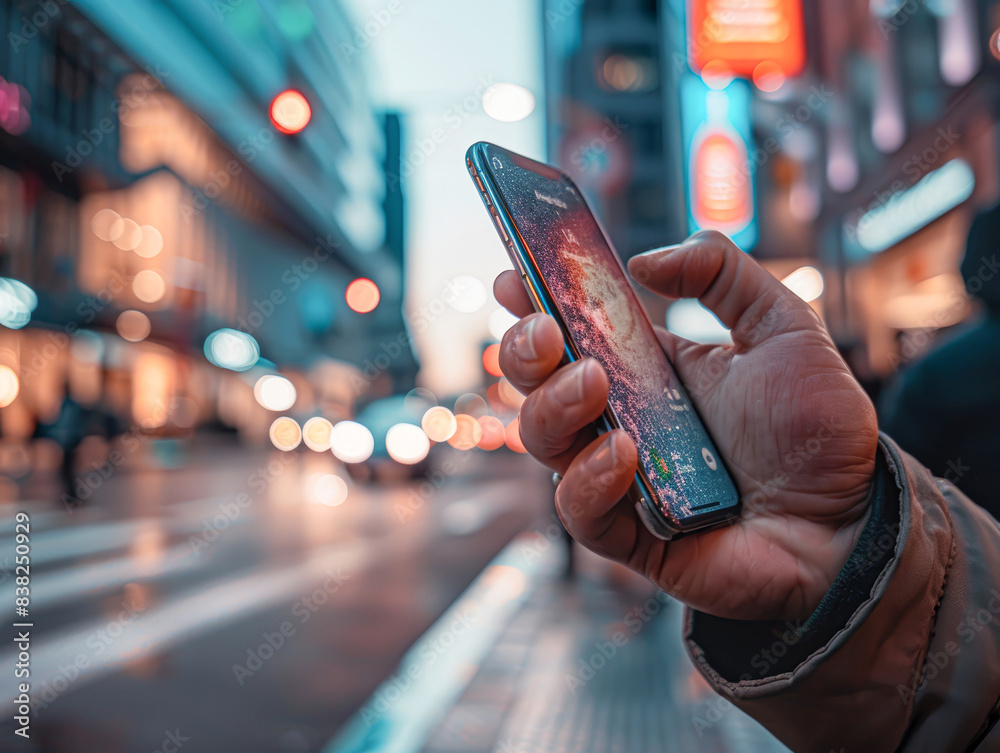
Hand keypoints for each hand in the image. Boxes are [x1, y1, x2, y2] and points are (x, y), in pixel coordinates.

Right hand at [496, 230, 877, 620]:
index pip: (572, 331)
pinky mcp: (630, 536)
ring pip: (542, 441)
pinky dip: (588, 477)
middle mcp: (621, 419)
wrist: (852, 520)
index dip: (534, 302)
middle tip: (547, 331)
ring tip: (594, 383)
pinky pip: (578, 510)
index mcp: (647, 370)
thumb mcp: (783, 327)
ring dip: (553, 405)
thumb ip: (723, 273)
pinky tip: (622, 451)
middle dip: (523, 351)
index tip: (516, 275)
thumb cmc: (817, 429)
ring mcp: (619, 478)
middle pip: (536, 384)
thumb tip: (643, 261)